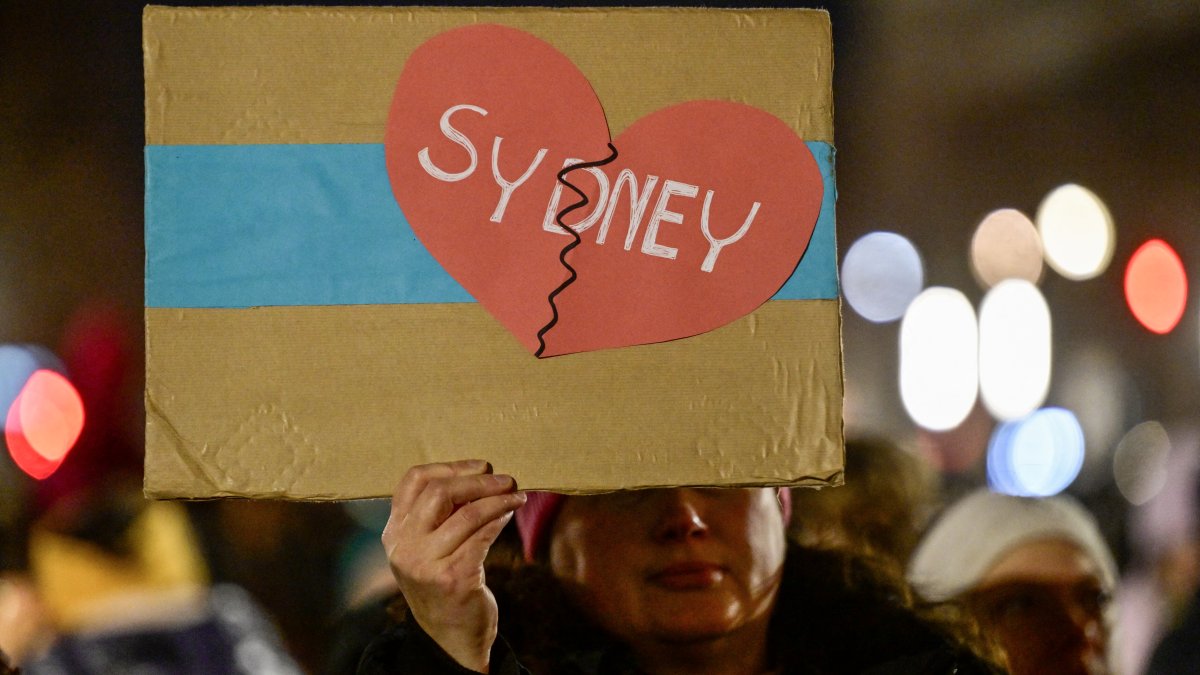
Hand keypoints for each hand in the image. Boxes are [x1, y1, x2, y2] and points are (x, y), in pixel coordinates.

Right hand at [382, 460, 525, 672]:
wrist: (449, 636)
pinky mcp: (453, 578)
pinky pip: (482, 536)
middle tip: (504, 478)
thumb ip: (438, 516)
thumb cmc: (444, 582)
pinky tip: (511, 512)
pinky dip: (500, 518)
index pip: (413, 481)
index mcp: (394, 533)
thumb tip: (479, 475)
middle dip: (477, 481)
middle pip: (440, 493)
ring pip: (467, 514)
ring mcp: (426, 565)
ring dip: (497, 499)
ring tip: (516, 494)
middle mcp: (404, 548)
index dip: (450, 467)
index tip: (480, 465)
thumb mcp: (427, 548)